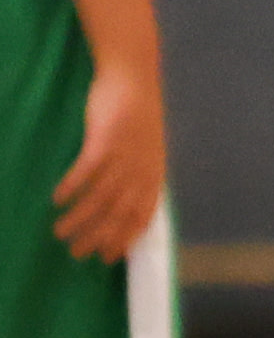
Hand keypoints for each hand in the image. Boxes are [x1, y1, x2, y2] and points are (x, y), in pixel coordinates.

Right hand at [53, 66, 159, 263]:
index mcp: (153, 175)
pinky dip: (71, 187)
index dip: (125, 239)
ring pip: (101, 197)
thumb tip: (123, 203)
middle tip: (76, 252)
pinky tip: (56, 200)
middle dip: (98, 237)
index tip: (107, 257)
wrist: (134, 79)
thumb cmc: (136, 117)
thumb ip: (138, 176)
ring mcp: (125, 156)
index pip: (141, 216)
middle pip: (119, 213)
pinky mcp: (106, 140)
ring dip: (79, 218)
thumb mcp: (147, 151)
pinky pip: (86, 171)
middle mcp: (142, 169)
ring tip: (60, 232)